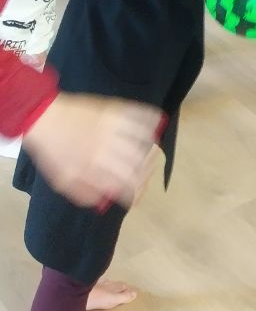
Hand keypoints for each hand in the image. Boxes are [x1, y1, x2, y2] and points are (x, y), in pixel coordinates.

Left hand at [22, 95, 162, 208]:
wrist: (44, 118)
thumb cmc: (53, 151)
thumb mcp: (63, 181)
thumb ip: (85, 193)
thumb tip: (106, 201)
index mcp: (94, 168)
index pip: (126, 185)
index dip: (136, 193)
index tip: (137, 197)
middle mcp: (108, 148)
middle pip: (140, 165)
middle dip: (147, 175)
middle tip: (145, 178)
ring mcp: (113, 126)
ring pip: (145, 141)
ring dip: (152, 149)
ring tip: (151, 156)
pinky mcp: (115, 109)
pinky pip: (140, 114)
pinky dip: (152, 120)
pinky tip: (156, 126)